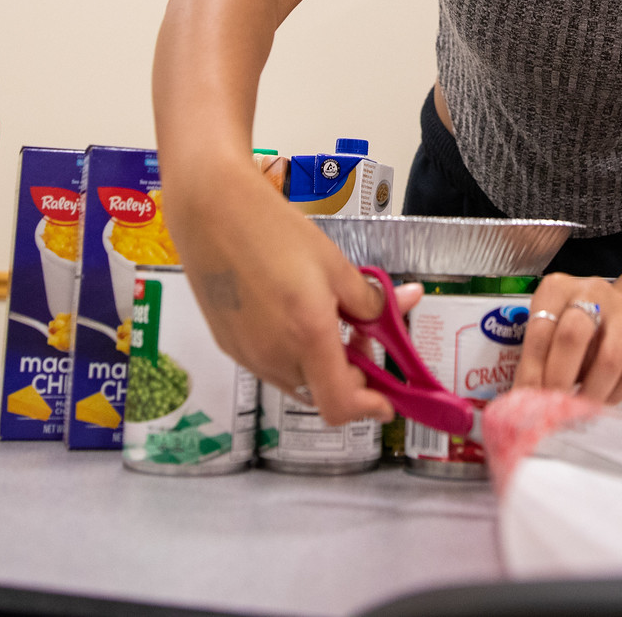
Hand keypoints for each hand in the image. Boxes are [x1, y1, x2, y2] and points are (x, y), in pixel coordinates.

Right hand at [166, 165, 419, 425]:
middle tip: (361, 337)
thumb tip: (408, 302)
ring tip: (325, 320)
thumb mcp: (334, 264)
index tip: (387, 399)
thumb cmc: (275, 232)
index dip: (369, 408)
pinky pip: (271, 367)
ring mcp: (247, 356)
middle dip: (349, 377)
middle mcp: (275, 357)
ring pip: (296, 382)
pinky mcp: (228, 347)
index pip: (340, 405)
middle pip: (321, 394)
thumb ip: (371, 298)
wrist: (213, 212)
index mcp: (307, 337)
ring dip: (319, 366)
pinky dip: (292, 356)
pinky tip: (292, 316)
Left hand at [511, 273, 621, 403]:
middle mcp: (592, 290)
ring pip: (609, 358)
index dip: (533, 370)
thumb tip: (524, 400)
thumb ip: (538, 363)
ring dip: (592, 393)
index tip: (530, 399)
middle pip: (574, 334)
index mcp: (557, 288)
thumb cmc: (576, 334)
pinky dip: (618, 394)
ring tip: (581, 409)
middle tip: (556, 406)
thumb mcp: (551, 338)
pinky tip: (605, 400)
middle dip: (561, 377)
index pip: (540, 329)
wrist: (621, 318)